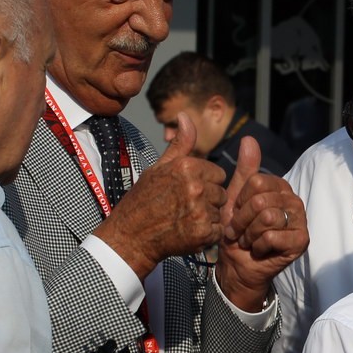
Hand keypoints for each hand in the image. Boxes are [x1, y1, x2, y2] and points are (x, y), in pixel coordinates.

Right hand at [94, 111, 226, 278]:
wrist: (131, 237)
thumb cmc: (144, 200)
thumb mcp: (159, 168)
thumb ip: (180, 144)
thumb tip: (185, 115)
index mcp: (186, 167)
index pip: (218, 174)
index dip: (206, 184)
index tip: (188, 192)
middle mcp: (195, 186)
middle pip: (222, 193)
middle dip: (209, 201)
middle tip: (185, 209)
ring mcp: (200, 210)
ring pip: (220, 212)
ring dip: (208, 218)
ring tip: (184, 220)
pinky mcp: (203, 232)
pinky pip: (218, 231)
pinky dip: (207, 235)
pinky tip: (188, 233)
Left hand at [216, 136, 308, 312]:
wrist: (238, 264)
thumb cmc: (237, 231)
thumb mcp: (234, 198)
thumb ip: (244, 170)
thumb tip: (249, 138)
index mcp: (280, 186)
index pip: (256, 183)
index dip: (239, 202)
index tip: (236, 214)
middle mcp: (293, 200)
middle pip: (260, 200)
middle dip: (242, 221)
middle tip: (239, 231)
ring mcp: (300, 220)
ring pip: (267, 217)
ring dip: (249, 234)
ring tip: (249, 240)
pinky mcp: (301, 240)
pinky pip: (273, 236)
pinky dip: (259, 246)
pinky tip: (260, 250)